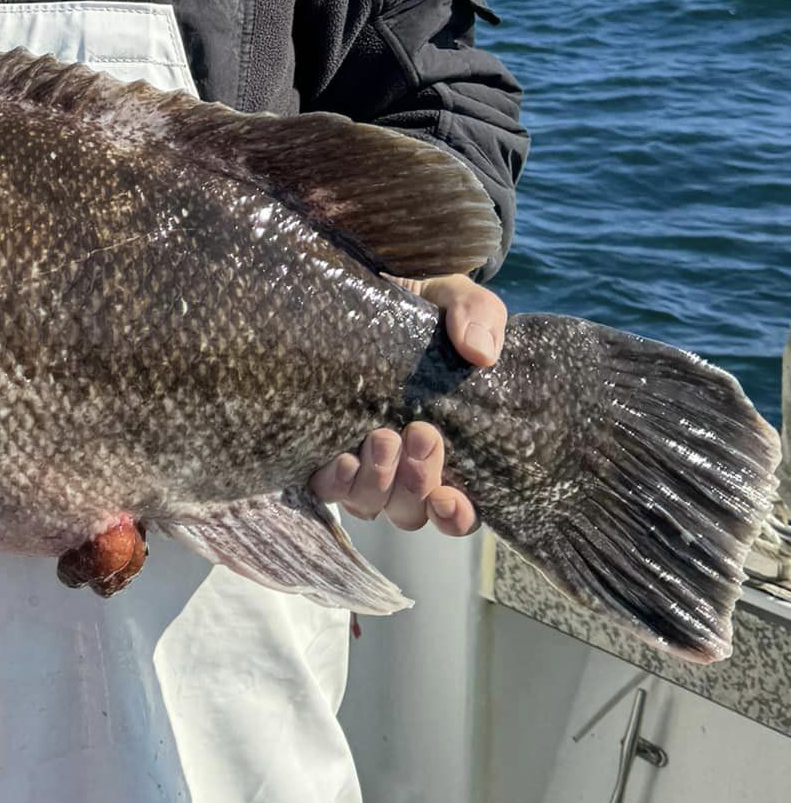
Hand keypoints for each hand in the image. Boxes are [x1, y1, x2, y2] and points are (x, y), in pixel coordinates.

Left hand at [308, 274, 506, 535]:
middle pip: (410, 511)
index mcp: (446, 446)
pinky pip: (327, 487)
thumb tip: (481, 353)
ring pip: (369, 504)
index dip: (455, 517)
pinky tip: (343, 458)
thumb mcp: (452, 298)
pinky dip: (337, 482)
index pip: (455, 510)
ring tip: (382, 436)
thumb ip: (477, 316)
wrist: (365, 285)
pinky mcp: (320, 446)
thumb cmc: (418, 306)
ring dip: (378, 482)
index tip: (451, 499)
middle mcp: (401, 466)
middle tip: (421, 434)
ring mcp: (360, 460)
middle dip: (418, 483)